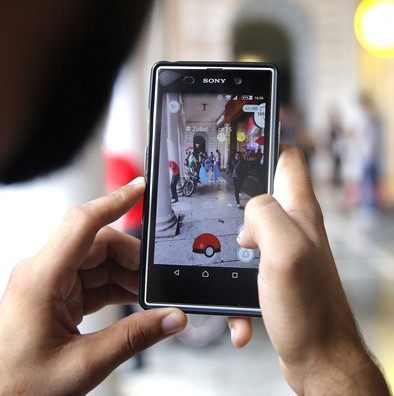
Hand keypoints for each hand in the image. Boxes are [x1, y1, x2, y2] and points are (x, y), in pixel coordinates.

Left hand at [0, 177, 186, 394]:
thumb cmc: (16, 386)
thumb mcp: (84, 364)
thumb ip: (135, 338)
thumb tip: (172, 318)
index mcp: (42, 279)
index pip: (83, 224)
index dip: (115, 201)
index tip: (141, 187)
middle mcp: (43, 274)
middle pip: (99, 244)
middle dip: (134, 259)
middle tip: (160, 279)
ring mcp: (49, 285)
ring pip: (99, 262)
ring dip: (128, 276)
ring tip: (151, 297)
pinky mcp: (56, 298)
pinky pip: (93, 281)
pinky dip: (117, 289)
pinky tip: (135, 303)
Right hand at [230, 146, 389, 394]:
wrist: (320, 360)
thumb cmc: (310, 311)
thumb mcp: (285, 251)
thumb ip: (266, 215)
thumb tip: (250, 210)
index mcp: (300, 213)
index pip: (289, 160)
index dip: (266, 146)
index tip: (240, 145)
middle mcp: (296, 230)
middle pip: (261, 198)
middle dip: (234, 208)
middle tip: (215, 219)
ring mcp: (288, 256)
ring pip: (247, 240)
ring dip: (231, 260)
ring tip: (231, 284)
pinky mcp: (278, 281)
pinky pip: (247, 277)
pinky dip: (238, 296)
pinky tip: (242, 317)